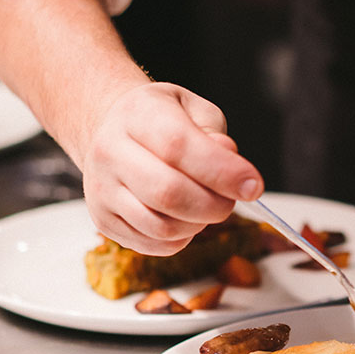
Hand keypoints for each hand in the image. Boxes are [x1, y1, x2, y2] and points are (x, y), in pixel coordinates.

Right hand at [80, 82, 263, 255]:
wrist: (113, 131)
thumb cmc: (162, 120)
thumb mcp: (194, 110)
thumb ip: (214, 132)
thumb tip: (229, 158)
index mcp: (137, 114)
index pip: (178, 146)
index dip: (221, 171)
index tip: (253, 185)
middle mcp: (110, 151)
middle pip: (169, 193)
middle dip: (215, 205)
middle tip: (232, 200)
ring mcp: (101, 189)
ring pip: (162, 226)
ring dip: (199, 224)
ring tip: (206, 205)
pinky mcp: (103, 221)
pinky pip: (154, 244)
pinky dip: (182, 238)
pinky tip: (185, 217)